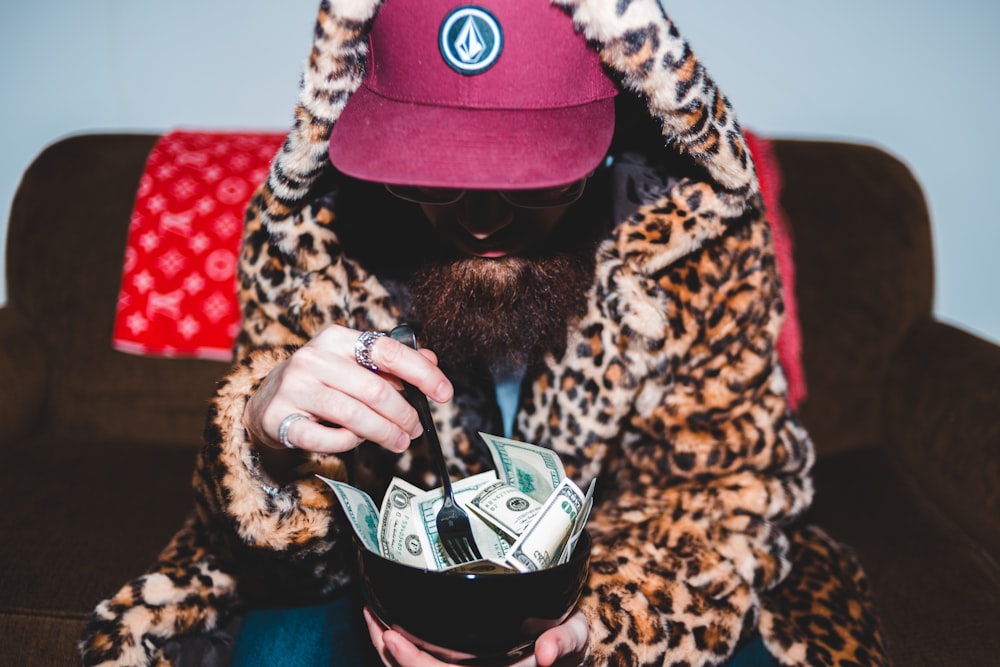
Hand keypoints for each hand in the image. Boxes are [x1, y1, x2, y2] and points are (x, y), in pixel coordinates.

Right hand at [243, 324, 452, 453]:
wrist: (266, 401)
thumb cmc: (321, 382)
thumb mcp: (352, 363)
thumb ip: (390, 362)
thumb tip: (431, 359)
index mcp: (337, 338)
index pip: (389, 351)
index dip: (422, 373)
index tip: (444, 393)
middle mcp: (314, 358)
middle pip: (375, 390)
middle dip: (404, 414)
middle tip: (415, 430)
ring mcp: (295, 388)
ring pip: (354, 416)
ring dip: (384, 433)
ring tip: (399, 442)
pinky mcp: (282, 419)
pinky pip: (328, 439)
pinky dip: (349, 443)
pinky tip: (357, 441)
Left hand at [364, 607, 589, 666]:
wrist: (562, 647)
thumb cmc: (565, 640)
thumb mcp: (574, 637)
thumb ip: (565, 641)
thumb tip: (546, 651)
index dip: (413, 664)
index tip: (391, 638)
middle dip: (390, 654)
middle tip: (371, 618)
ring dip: (388, 649)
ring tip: (371, 614)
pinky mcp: (456, 663)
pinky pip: (423, 660)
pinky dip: (401, 647)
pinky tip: (387, 622)